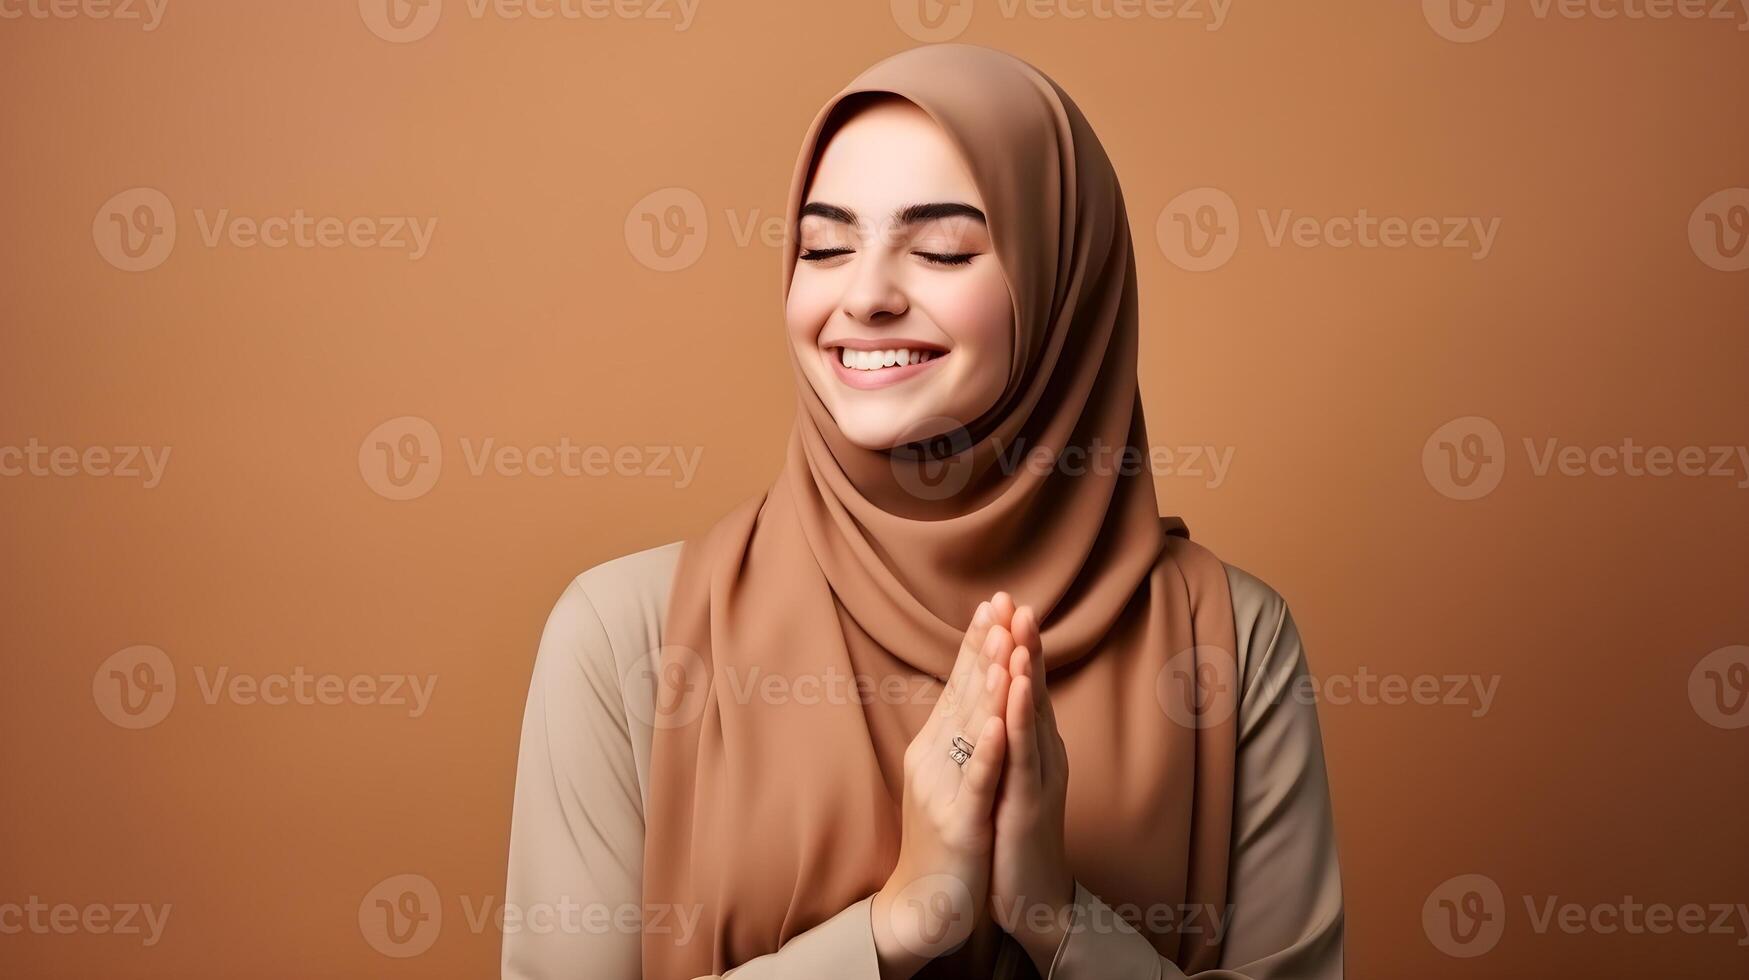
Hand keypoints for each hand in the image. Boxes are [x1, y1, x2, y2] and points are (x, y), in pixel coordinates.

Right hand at [872, 594, 1017, 979]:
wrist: (928, 902)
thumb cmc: (947, 836)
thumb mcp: (952, 775)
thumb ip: (959, 732)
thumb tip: (974, 686)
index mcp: (935, 745)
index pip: (959, 684)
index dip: (976, 643)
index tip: (994, 602)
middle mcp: (933, 759)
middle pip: (962, 694)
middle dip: (983, 648)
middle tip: (1000, 605)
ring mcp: (943, 789)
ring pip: (969, 729)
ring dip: (988, 684)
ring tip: (1004, 644)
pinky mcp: (958, 822)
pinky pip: (976, 780)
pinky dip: (988, 749)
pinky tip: (1001, 722)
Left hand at [989, 603, 1075, 972]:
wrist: (1033, 897)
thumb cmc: (1015, 834)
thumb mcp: (1009, 774)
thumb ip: (1008, 735)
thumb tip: (996, 695)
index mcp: (1033, 743)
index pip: (1021, 683)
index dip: (1013, 642)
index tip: (1000, 601)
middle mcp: (1042, 753)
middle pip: (1031, 689)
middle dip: (1022, 643)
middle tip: (1014, 600)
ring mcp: (1040, 778)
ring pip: (1031, 717)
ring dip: (1024, 673)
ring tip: (1017, 633)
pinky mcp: (1030, 806)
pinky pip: (1024, 761)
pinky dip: (1018, 727)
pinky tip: (1011, 700)